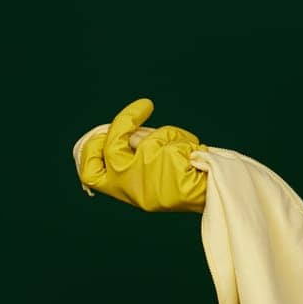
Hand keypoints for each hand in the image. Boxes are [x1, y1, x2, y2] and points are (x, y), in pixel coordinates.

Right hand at [73, 97, 208, 212]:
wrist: (212, 194)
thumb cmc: (183, 181)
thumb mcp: (152, 171)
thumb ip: (135, 152)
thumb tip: (126, 129)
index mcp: (124, 190)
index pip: (90, 174)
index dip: (89, 150)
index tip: (104, 134)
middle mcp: (130, 185)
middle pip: (109, 148)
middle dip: (121, 124)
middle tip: (140, 109)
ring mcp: (145, 174)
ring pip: (143, 139)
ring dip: (163, 134)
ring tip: (181, 144)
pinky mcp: (164, 162)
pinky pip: (167, 139)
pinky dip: (181, 140)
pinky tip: (192, 155)